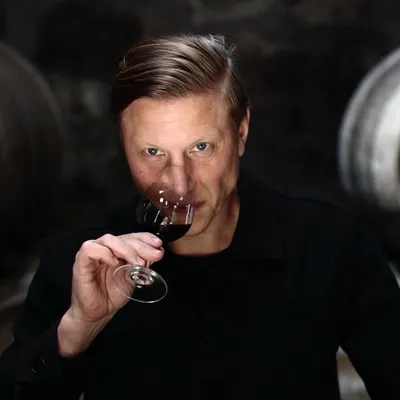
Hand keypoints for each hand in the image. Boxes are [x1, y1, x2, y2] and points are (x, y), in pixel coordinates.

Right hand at [58, 232, 162, 356]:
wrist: (97, 313)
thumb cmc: (112, 294)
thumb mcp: (133, 276)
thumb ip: (143, 263)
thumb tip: (157, 252)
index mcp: (117, 249)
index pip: (132, 236)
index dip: (145, 238)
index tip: (158, 244)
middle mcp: (105, 248)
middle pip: (123, 237)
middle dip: (140, 245)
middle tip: (153, 255)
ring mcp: (92, 253)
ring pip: (108, 239)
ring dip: (126, 249)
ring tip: (137, 262)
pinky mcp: (81, 261)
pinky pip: (90, 249)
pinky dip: (105, 253)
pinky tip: (115, 263)